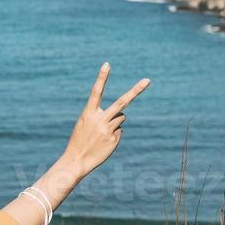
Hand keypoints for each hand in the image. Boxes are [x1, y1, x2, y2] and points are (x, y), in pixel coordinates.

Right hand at [61, 63, 148, 177]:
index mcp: (88, 113)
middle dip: (136, 90)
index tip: (106, 64)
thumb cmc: (80, 140)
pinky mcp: (114, 139)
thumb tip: (122, 117)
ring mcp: (108, 130)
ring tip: (100, 134)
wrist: (76, 160)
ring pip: (121, 118)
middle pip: (122, 102)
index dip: (101, 77)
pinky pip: (119, 131)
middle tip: (148, 80)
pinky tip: (103, 142)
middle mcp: (100, 119)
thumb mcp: (85, 125)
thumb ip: (102, 117)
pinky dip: (113, 135)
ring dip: (114, 122)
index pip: (96, 91)